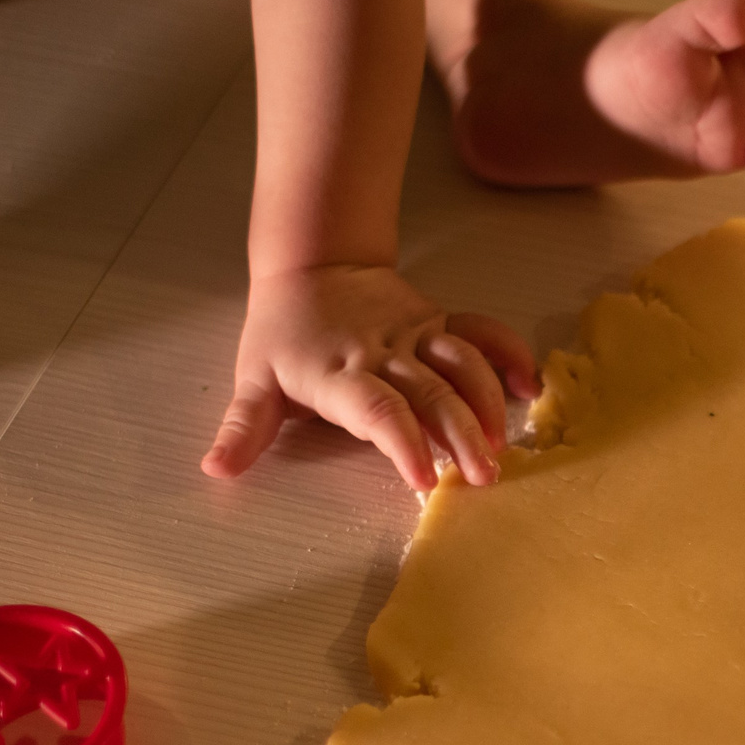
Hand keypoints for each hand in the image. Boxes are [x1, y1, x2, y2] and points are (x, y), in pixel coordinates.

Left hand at [201, 264, 539, 489]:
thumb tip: (216, 468)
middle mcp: (384, 355)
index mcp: (339, 375)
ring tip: (502, 444)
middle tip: (482, 477)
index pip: (377, 410)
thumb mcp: (254, 380)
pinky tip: (528, 386)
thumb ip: (244, 429)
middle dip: (461, 436)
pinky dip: (509, 355)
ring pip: (463, 364)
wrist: (312, 265)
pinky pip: (482, 333)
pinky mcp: (440, 323)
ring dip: (487, 404)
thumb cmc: (284, 333)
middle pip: (431, 394)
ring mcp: (418, 336)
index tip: (423, 478)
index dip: (402, 442)